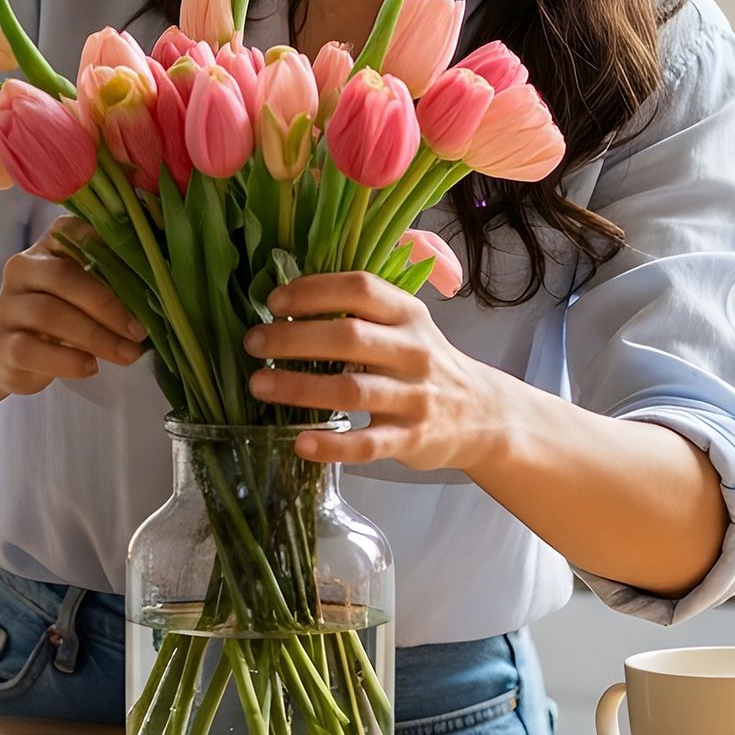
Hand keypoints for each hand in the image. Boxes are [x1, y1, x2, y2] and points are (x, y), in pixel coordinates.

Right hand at [0, 215, 148, 395]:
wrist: (5, 351)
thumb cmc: (59, 315)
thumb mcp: (81, 290)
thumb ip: (109, 280)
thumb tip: (162, 290)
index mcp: (49, 246)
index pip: (74, 231)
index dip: (107, 246)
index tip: (142, 268)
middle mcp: (23, 268)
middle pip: (64, 276)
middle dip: (108, 306)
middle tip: (139, 331)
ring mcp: (8, 305)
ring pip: (50, 314)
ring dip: (96, 337)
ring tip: (126, 354)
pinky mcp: (1, 343)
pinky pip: (32, 349)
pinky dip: (67, 361)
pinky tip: (91, 367)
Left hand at [241, 272, 500, 470]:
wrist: (481, 414)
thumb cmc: (423, 363)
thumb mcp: (406, 326)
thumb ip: (361, 313)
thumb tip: (286, 301)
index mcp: (408, 314)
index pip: (359, 289)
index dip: (313, 291)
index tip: (273, 302)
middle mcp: (414, 351)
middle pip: (348, 337)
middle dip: (293, 338)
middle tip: (253, 343)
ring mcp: (414, 397)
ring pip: (351, 390)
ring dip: (299, 387)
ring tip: (259, 385)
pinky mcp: (412, 439)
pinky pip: (366, 444)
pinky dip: (331, 445)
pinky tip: (299, 442)